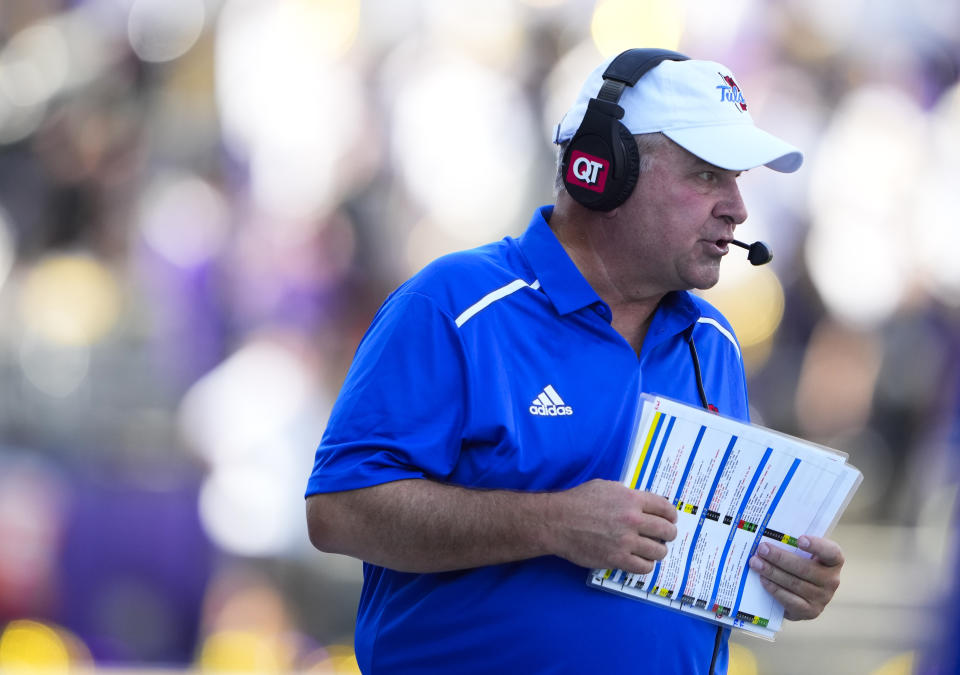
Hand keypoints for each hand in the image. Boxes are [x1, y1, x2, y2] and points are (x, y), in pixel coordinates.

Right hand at [544, 479, 677, 574]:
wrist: (558, 521)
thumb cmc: (578, 501)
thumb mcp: (605, 487)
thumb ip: (626, 494)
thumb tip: (641, 503)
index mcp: (632, 499)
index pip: (665, 508)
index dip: (671, 515)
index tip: (670, 519)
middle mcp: (633, 520)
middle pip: (666, 531)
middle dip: (668, 534)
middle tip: (663, 536)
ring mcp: (626, 541)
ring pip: (658, 551)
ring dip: (657, 551)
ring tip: (651, 550)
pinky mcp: (617, 559)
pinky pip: (644, 567)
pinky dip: (645, 565)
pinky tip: (640, 560)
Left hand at [748, 535, 843, 619]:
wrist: (801, 595)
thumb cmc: (800, 564)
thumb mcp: (802, 553)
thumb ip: (792, 544)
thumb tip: (767, 535)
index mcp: (834, 561)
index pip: (831, 552)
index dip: (817, 546)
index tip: (800, 539)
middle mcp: (832, 580)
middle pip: (804, 568)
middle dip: (780, 557)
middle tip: (762, 549)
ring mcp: (822, 598)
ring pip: (794, 583)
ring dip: (772, 572)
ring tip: (755, 562)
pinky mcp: (810, 611)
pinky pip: (790, 600)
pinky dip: (774, 589)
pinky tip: (763, 579)